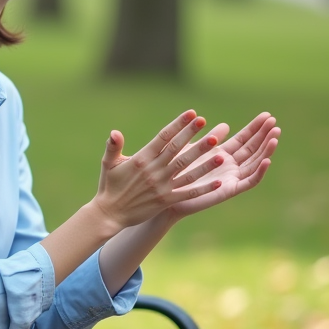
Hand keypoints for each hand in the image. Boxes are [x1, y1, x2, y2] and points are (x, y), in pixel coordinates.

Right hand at [92, 110, 228, 230]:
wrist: (110, 214)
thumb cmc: (110, 186)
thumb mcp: (109, 163)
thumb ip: (113, 146)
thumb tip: (114, 132)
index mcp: (142, 159)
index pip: (163, 137)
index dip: (178, 125)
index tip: (192, 114)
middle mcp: (153, 171)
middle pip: (176, 150)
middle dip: (192, 136)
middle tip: (206, 123)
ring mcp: (161, 186)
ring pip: (186, 171)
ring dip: (203, 162)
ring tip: (220, 152)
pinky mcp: (166, 201)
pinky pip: (188, 193)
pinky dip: (203, 189)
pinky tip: (218, 183)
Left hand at [164, 112, 278, 219]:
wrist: (166, 195)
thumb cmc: (176, 171)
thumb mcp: (194, 150)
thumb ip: (211, 139)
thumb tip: (226, 125)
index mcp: (222, 154)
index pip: (244, 139)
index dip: (255, 127)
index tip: (267, 115)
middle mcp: (230, 166)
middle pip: (252, 149)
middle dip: (264, 135)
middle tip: (275, 122)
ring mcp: (231, 178)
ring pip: (255, 163)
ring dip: (266, 151)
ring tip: (275, 137)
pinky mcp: (230, 190)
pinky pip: (249, 182)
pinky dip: (259, 172)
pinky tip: (267, 160)